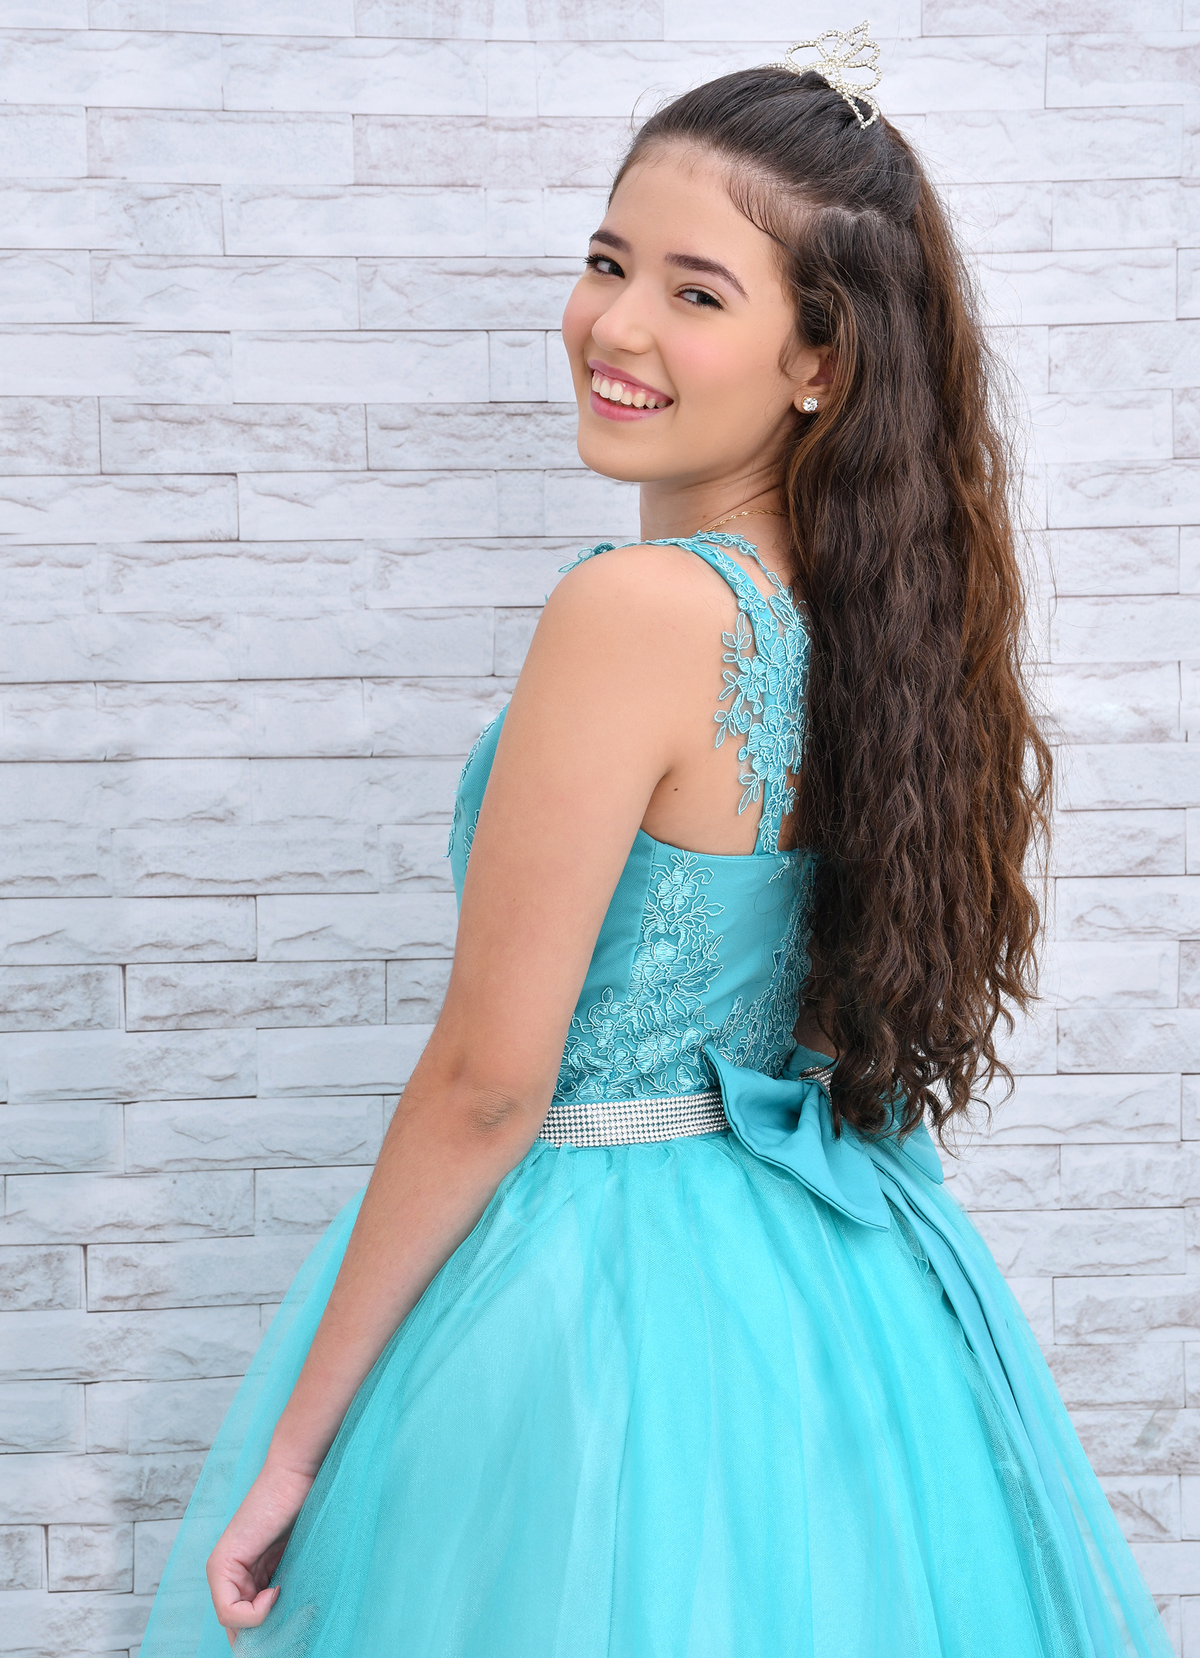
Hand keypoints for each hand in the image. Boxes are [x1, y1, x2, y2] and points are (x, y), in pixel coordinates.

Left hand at [206, 1460, 314, 1647]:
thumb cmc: (308, 1508)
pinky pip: (229, 1612)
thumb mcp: (299, 1559)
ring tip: (287, 1605)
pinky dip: (253, 1614)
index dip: (268, 1638)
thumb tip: (295, 1629)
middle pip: (239, 1629)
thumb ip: (290, 1587)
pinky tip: (275, 1591)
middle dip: (263, 1640)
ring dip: (263, 1626)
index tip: (295, 1633)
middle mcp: (229, 1575)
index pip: (248, 1623)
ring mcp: (222, 1569)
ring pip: (234, 1624)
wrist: (297, 1474)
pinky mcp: (222, 1563)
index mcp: (248, 1574)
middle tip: (289, 1639)